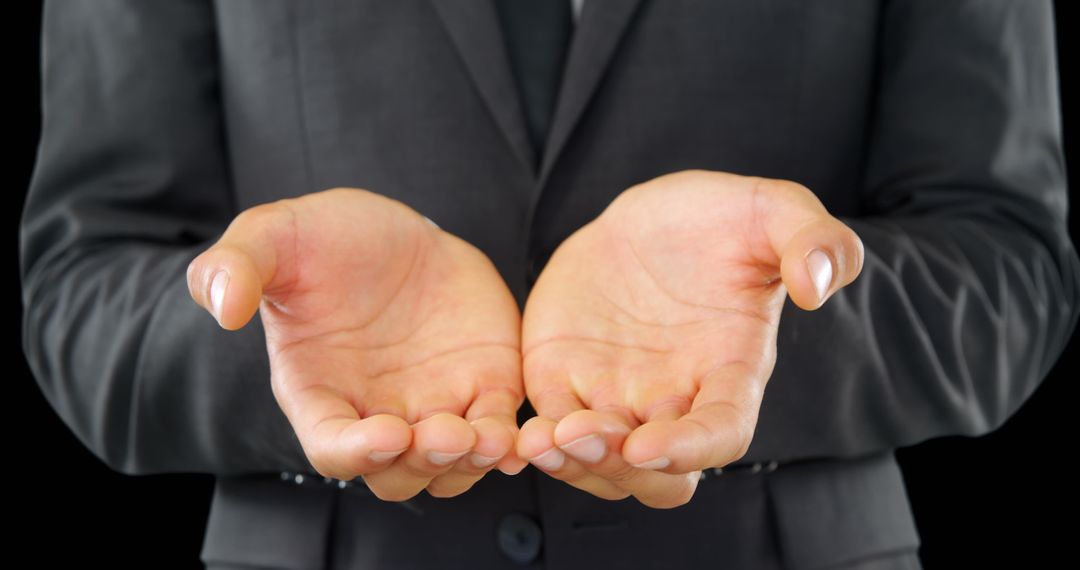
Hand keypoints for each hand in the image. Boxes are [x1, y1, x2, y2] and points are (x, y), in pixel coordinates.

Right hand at [186, 188, 526, 500]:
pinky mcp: (483, 388)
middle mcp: (376, 412)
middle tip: (450, 432)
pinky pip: (499, 432)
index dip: (357, 453)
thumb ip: (236, 266)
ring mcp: (433, 406)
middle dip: (423, 463)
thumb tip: (221, 307)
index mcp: (320, 392)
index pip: (332, 447)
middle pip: (399, 474)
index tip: (387, 434)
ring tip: (492, 436)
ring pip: (452, 467)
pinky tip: (521, 435)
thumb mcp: (274, 236)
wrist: (395, 230)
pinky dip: (511, 443)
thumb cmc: (324, 240)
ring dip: (472, 462)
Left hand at [516, 170, 863, 507]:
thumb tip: (817, 289)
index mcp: (730, 370)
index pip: (722, 433)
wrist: (647, 216)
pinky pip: (551, 432)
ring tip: (545, 438)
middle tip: (588, 434)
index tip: (650, 444)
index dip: (690, 449)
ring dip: (574, 463)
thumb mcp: (774, 210)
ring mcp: (617, 397)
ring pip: (599, 466)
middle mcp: (674, 399)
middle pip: (657, 475)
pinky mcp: (566, 382)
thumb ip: (812, 241)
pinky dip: (538, 445)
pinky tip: (520, 436)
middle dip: (623, 470)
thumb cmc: (720, 217)